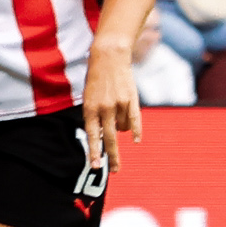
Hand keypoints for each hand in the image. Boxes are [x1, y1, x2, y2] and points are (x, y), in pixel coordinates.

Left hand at [80, 44, 142, 161]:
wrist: (109, 56)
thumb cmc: (96, 77)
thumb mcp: (89, 97)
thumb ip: (96, 116)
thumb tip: (108, 133)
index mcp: (90, 109)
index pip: (92, 136)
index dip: (94, 152)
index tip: (95, 165)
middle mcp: (105, 109)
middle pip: (109, 139)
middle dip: (112, 156)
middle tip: (115, 170)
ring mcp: (119, 105)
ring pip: (123, 127)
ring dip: (120, 127)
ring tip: (116, 112)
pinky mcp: (131, 99)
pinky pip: (135, 120)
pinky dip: (136, 130)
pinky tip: (136, 140)